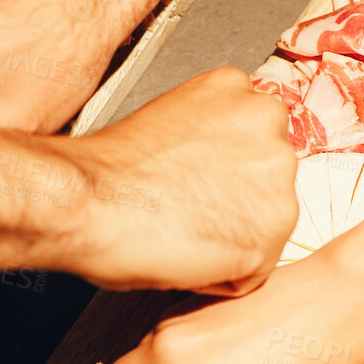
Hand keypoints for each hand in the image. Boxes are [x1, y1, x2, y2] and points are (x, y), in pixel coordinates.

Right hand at [53, 67, 296, 294]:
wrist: (86, 202)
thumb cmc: (106, 171)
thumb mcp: (166, 121)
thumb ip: (207, 135)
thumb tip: (216, 165)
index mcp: (235, 88)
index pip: (252, 140)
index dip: (220, 170)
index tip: (191, 180)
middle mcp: (267, 123)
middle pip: (265, 179)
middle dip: (234, 201)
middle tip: (184, 209)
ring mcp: (277, 177)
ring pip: (264, 224)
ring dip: (230, 238)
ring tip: (182, 231)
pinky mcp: (273, 230)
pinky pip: (254, 269)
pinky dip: (223, 275)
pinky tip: (186, 255)